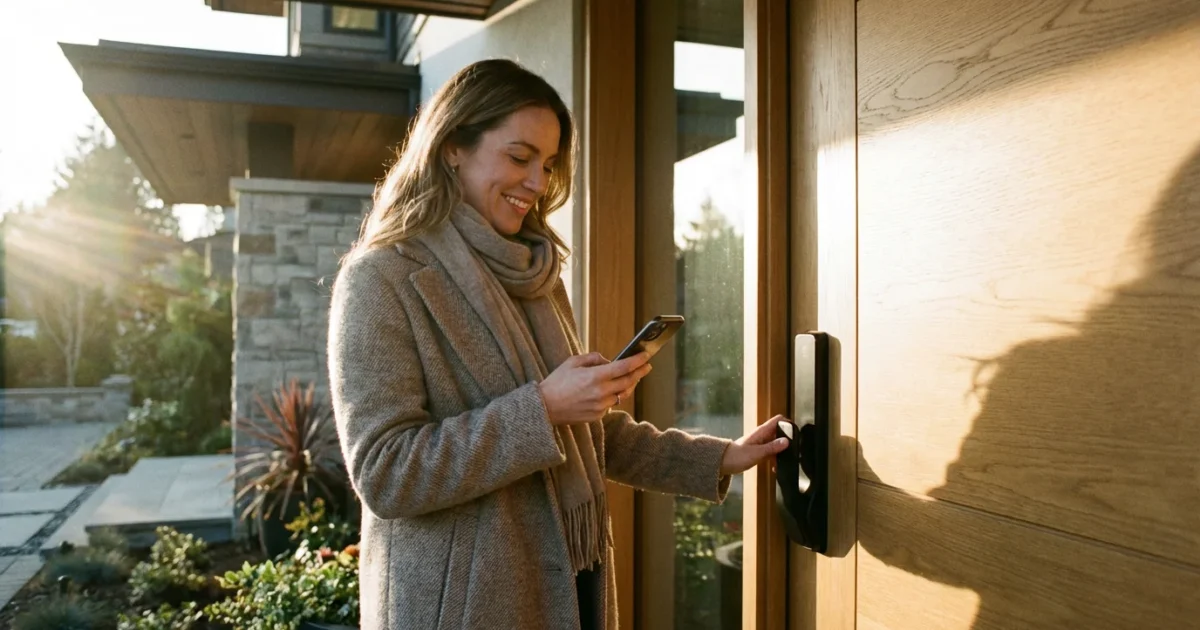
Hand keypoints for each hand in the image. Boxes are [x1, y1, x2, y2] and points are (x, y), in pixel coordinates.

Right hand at [538, 352, 652, 425]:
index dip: (637, 361)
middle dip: (640, 373)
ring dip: (628, 385)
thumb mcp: (573, 362)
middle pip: (628, 381)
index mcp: (595, 376)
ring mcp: (600, 406)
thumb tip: (608, 361)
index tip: (646, 357)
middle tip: (646, 366)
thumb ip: (594, 358)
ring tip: (631, 378)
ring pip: (622, 394)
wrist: (545, 407)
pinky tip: (610, 391)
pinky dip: (613, 396)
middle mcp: (601, 392)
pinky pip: (611, 404)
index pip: (624, 367)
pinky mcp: (598, 415)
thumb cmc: (556, 382)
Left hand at [720, 415, 790, 474]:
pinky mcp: (759, 451)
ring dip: (781, 452)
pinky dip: (775, 459)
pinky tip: (775, 467)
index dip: (788, 423)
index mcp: (762, 431)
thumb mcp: (757, 453)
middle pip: (780, 432)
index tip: (796, 433)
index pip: (779, 420)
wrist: (723, 463)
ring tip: (783, 462)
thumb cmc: (737, 456)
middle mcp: (763, 435)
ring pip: (777, 444)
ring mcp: (761, 443)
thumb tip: (786, 441)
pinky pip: (772, 452)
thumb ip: (772, 447)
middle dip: (787, 441)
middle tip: (792, 452)